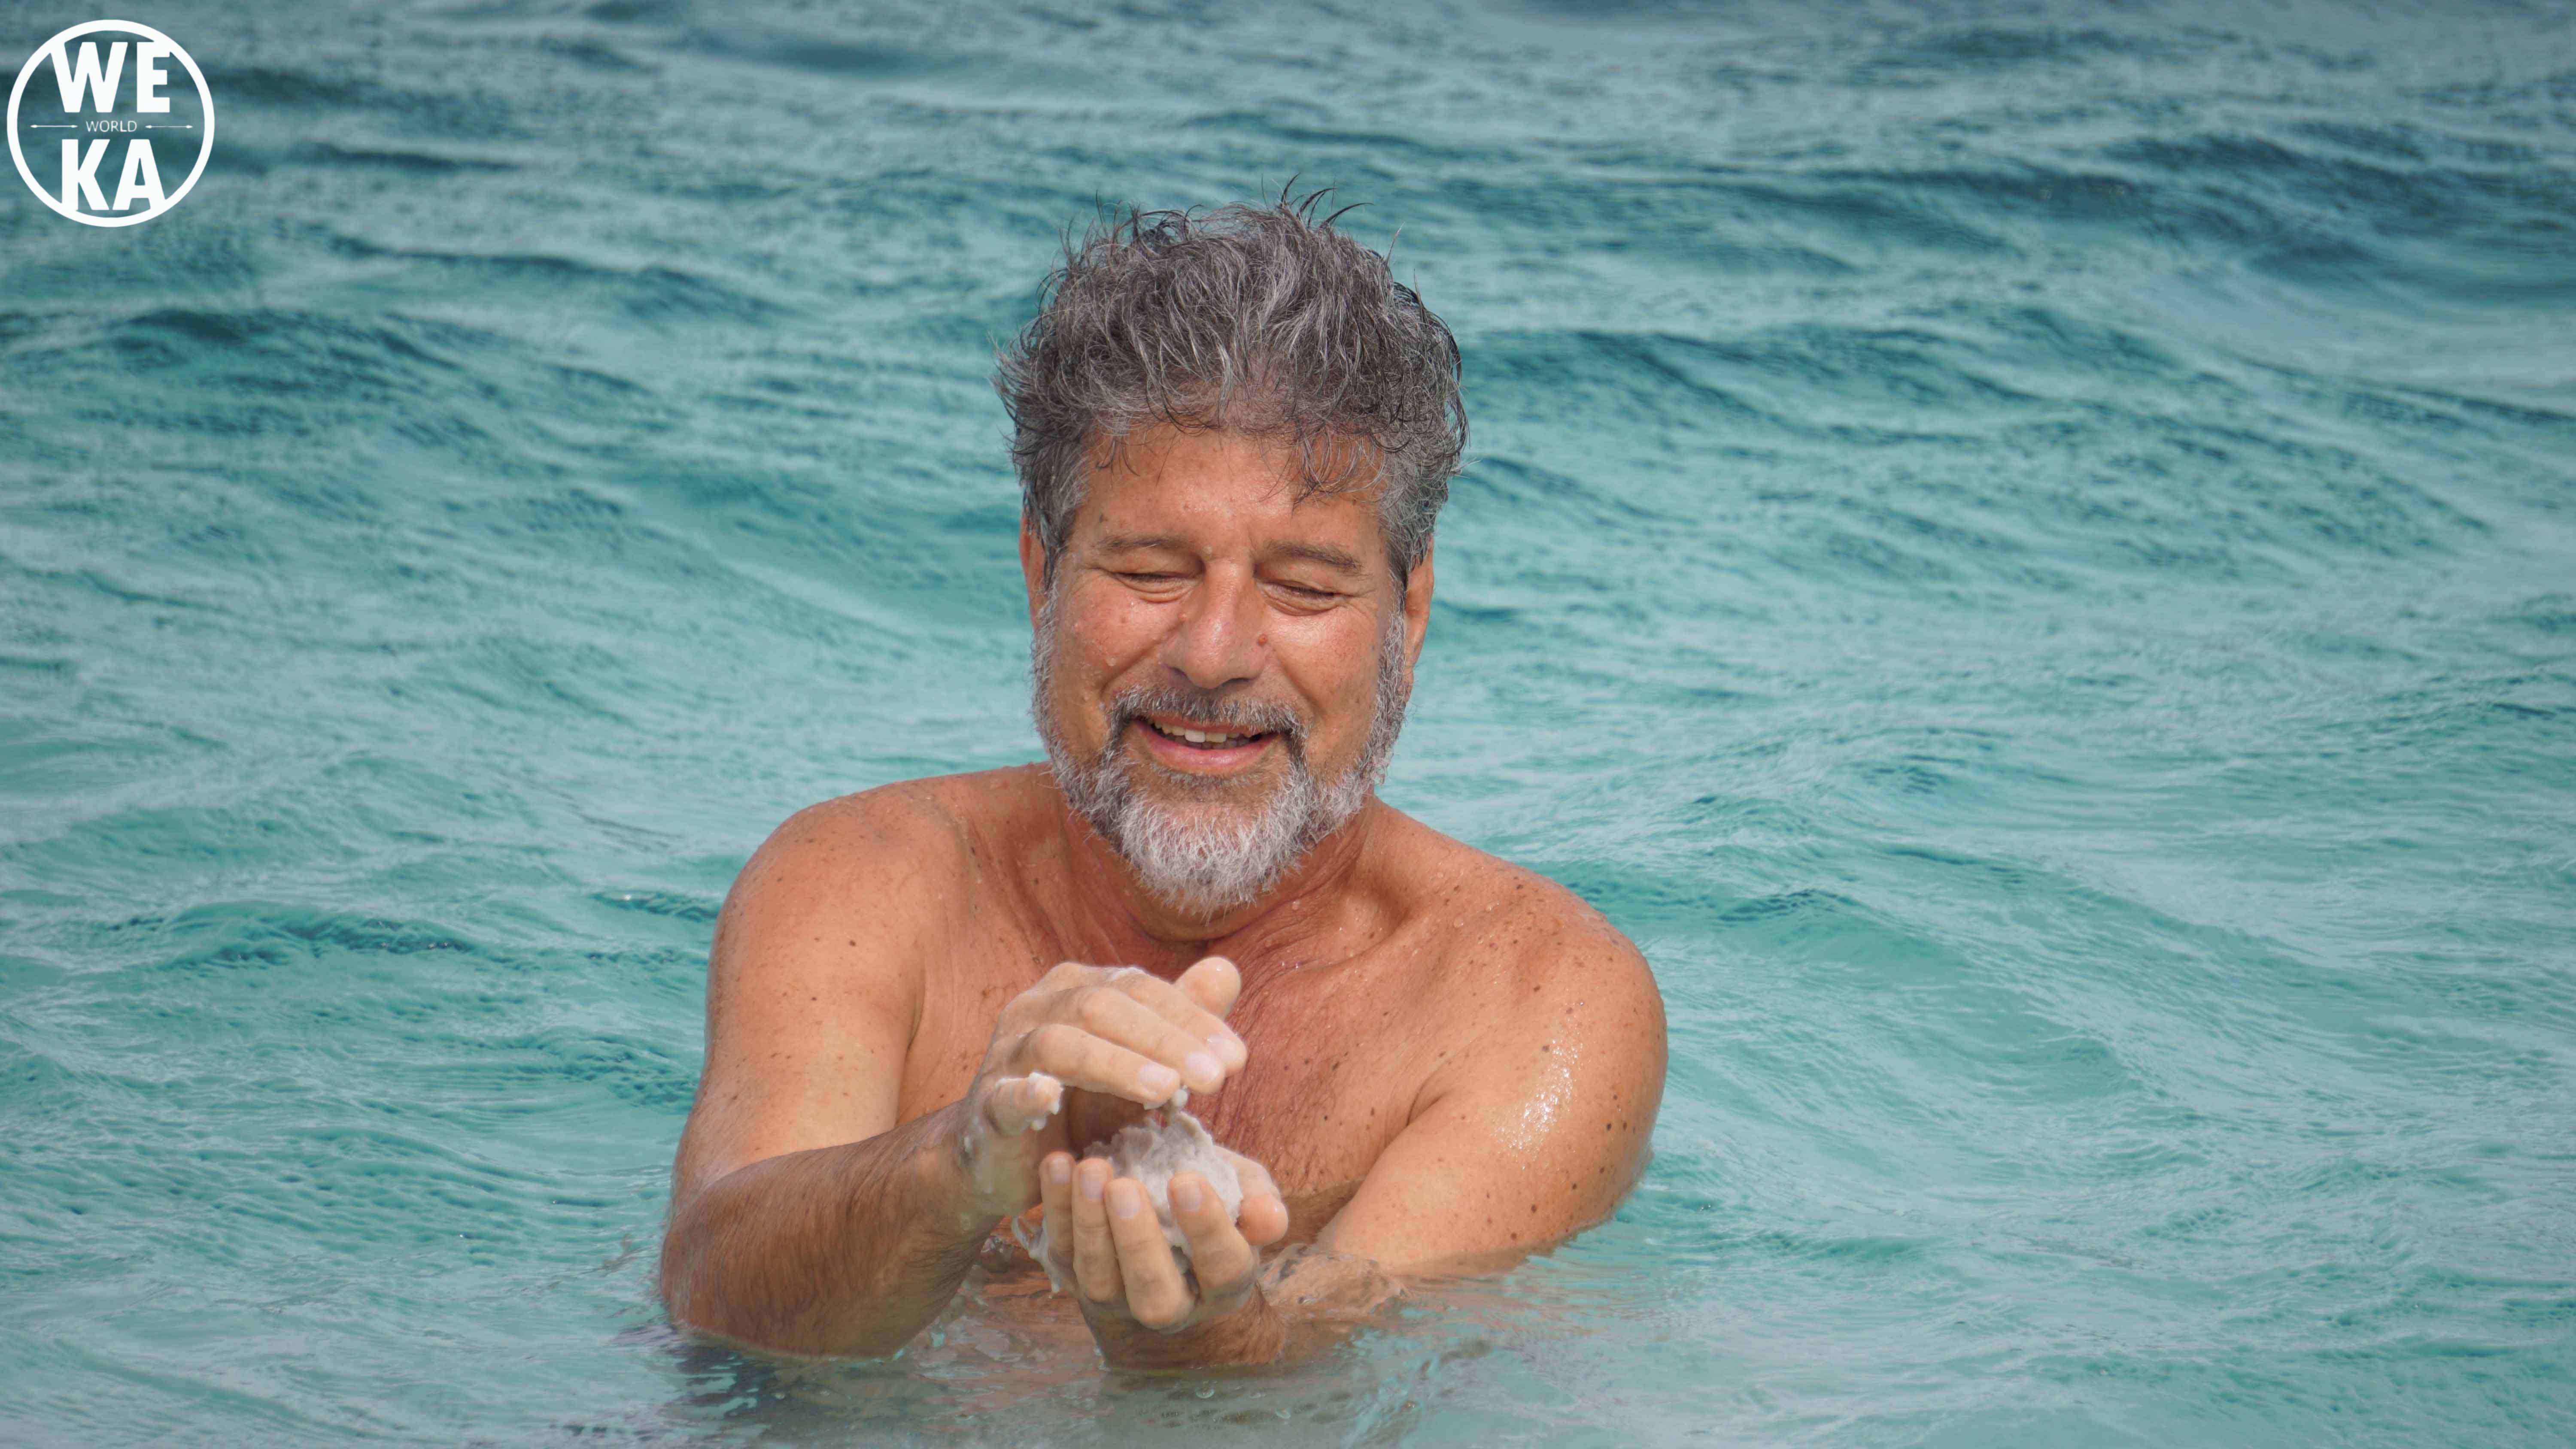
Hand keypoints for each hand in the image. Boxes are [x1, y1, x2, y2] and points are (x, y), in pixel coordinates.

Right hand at [950, 956, 1246, 1222]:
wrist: (1007, 1159)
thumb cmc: (1083, 1104)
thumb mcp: (1138, 1063)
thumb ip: (1179, 1021)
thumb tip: (1228, 972)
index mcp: (1076, 987)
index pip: (1141, 989)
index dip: (1192, 1018)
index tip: (1237, 1059)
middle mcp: (1037, 1008)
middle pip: (1104, 1007)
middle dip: (1165, 1040)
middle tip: (1216, 1078)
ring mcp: (1006, 1054)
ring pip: (1061, 1044)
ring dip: (1116, 1064)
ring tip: (1166, 1089)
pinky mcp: (986, 1105)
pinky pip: (1005, 1094)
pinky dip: (1028, 1093)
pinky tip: (1053, 1099)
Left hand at [1035, 1145, 1290, 1336]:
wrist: (1159, 1199)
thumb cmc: (1210, 1193)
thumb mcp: (1242, 1188)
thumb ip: (1258, 1200)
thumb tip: (1270, 1219)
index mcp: (1222, 1284)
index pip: (1224, 1270)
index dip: (1208, 1231)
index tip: (1187, 1180)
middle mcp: (1171, 1306)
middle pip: (1155, 1296)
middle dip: (1138, 1242)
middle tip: (1125, 1185)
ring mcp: (1117, 1299)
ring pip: (1101, 1282)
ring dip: (1091, 1227)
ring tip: (1090, 1169)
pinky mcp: (1075, 1277)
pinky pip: (1062, 1254)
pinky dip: (1055, 1210)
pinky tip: (1058, 1164)